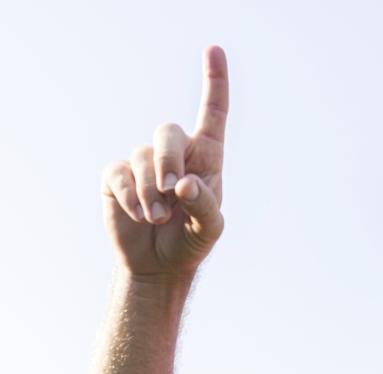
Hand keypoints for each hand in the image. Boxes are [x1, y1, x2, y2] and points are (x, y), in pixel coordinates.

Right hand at [101, 46, 228, 279]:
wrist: (160, 264)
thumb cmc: (192, 240)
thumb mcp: (210, 228)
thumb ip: (204, 204)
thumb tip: (184, 182)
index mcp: (206, 157)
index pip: (212, 113)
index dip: (214, 81)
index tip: (214, 49)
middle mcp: (175, 154)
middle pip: (168, 131)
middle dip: (168, 159)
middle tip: (172, 190)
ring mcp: (143, 163)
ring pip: (142, 156)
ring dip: (150, 191)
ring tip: (159, 218)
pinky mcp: (117, 177)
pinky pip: (119, 174)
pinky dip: (131, 197)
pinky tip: (141, 216)